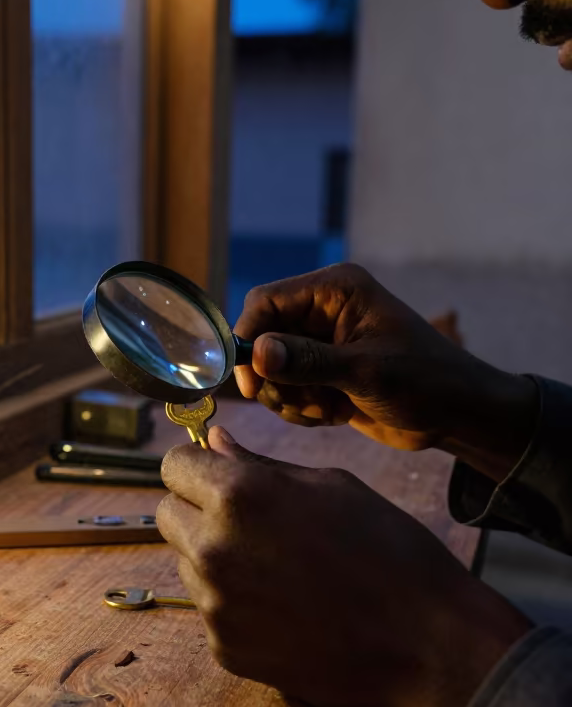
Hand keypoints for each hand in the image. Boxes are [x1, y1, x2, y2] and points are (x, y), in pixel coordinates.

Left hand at [157, 428, 531, 706]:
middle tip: (248, 520)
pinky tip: (285, 607)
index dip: (196, 467)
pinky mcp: (224, 650)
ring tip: (278, 567)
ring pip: (187, 563)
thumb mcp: (330, 486)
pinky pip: (211, 611)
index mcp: (239, 495)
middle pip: (167, 515)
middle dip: (195, 509)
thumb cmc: (388, 550)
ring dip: (215, 558)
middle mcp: (214, 549)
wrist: (425, 643)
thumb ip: (259, 465)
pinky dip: (236, 605)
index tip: (216, 474)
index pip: (173, 466)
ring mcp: (215, 605)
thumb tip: (213, 443)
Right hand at [234, 264, 536, 480]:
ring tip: (326, 409)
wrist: (457, 415)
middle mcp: (322, 311)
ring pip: (270, 370)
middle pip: (262, 338)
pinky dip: (301, 409)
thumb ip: (308, 361)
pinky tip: (335, 414)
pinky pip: (286, 391)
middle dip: (273, 377)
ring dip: (289, 397)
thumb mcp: (366, 372)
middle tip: (298, 402)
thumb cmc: (425, 381)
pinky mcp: (322, 374)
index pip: (266, 302)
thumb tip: (256, 354)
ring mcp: (321, 344)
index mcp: (334, 291)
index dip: (248, 337)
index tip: (250, 380)